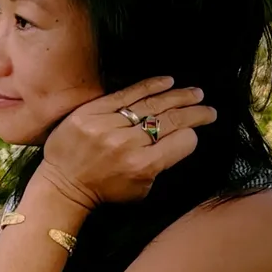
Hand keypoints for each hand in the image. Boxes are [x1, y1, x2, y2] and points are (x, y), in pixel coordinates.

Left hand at [37, 76, 216, 208]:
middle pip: (170, 120)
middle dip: (195, 112)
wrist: (63, 184)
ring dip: (177, 96)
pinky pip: (125, 94)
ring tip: (194, 92)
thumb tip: (182, 139)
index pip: (182, 141)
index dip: (191, 136)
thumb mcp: (142, 188)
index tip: (194, 132)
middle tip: (208, 108)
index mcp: (142, 166)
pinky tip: (167, 82)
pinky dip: (149, 86)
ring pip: (151, 105)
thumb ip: (162, 165)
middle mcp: (126, 144)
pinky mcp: (90, 112)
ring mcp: (106, 125)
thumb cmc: (105, 189)